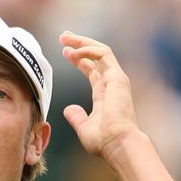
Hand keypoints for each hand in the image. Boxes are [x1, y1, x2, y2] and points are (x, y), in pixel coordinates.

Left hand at [59, 32, 139, 161]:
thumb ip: (76, 117)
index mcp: (104, 95)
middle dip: (79, 44)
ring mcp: (116, 79)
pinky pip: (103, 55)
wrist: (117, 143)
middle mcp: (112, 84)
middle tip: (63, 36)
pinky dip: (88, 50)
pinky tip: (73, 53)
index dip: (79, 59)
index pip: (93, 70)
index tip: (65, 52)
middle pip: (96, 56)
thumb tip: (68, 109)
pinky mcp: (117, 77)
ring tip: (65, 37)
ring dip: (82, 42)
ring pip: (101, 51)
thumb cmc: (103, 141)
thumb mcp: (83, 127)